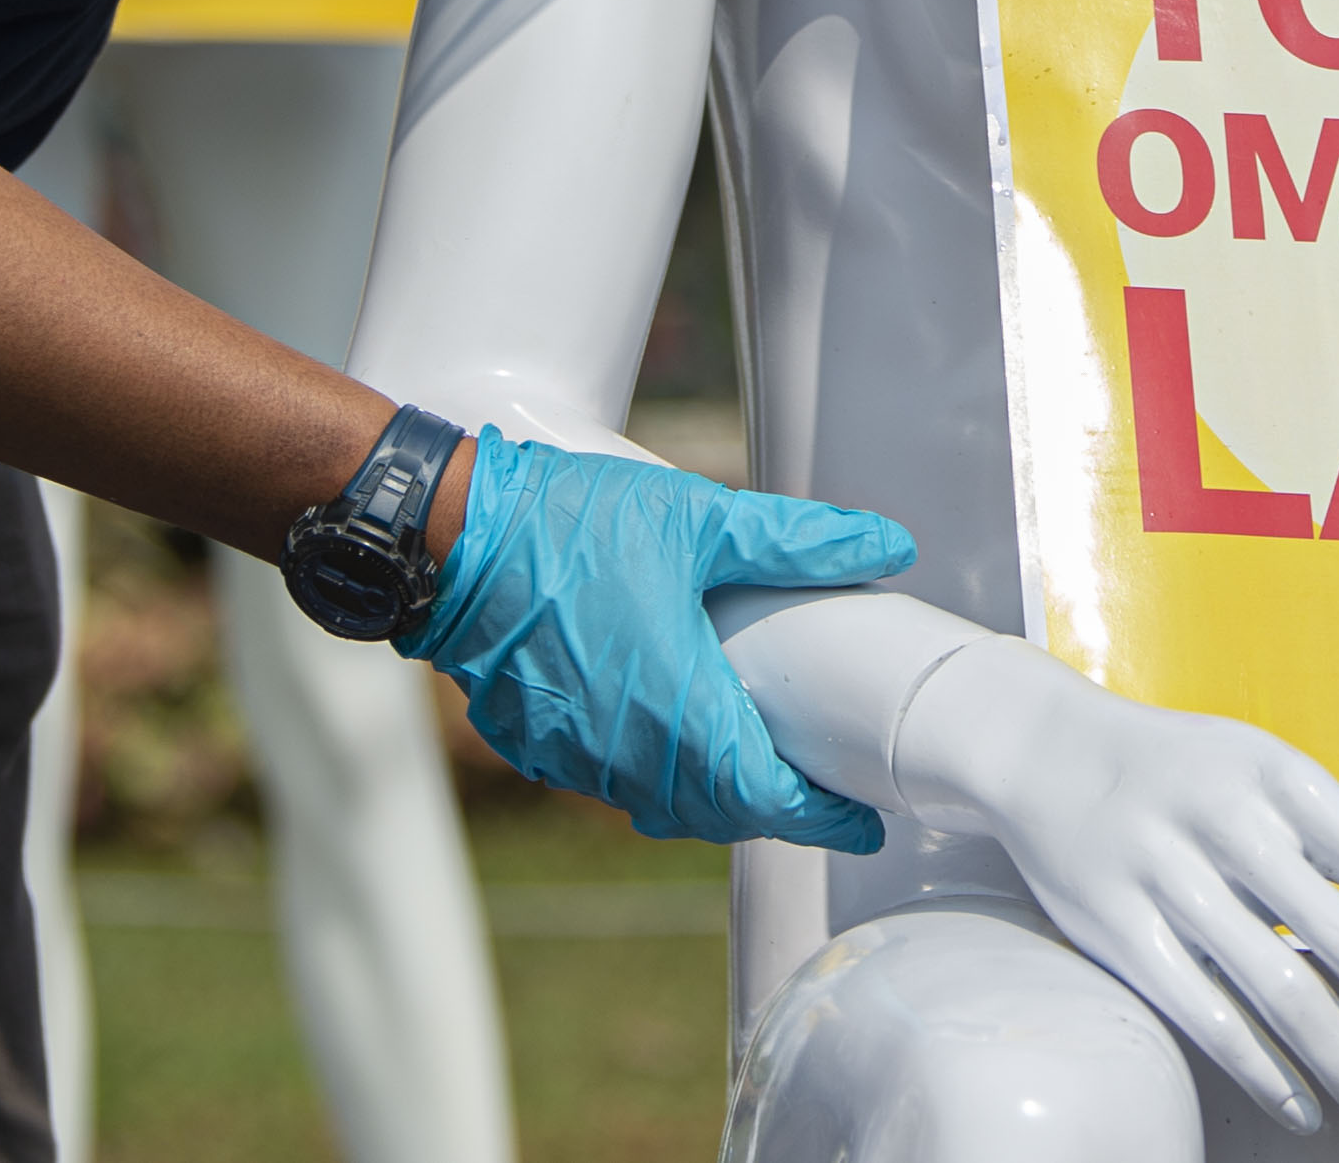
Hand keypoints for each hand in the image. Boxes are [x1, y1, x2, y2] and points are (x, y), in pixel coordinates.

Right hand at [403, 431, 914, 850]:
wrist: (450, 542)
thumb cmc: (571, 528)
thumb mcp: (699, 519)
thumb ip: (798, 540)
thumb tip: (888, 543)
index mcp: (681, 715)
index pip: (770, 803)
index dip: (825, 820)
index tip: (862, 820)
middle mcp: (628, 756)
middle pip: (720, 816)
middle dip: (772, 810)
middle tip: (814, 788)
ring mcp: (574, 759)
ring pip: (661, 806)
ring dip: (710, 798)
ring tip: (747, 764)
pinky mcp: (533, 743)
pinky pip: (607, 782)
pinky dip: (648, 774)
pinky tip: (659, 731)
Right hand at [889, 635, 1338, 1137]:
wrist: (1047, 749)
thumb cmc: (1186, 772)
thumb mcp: (1267, 771)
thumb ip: (1336, 842)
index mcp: (1289, 779)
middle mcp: (1234, 824)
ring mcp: (1172, 878)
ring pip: (1284, 994)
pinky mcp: (1120, 930)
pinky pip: (1208, 1018)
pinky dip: (1267, 1072)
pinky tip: (1305, 1107)